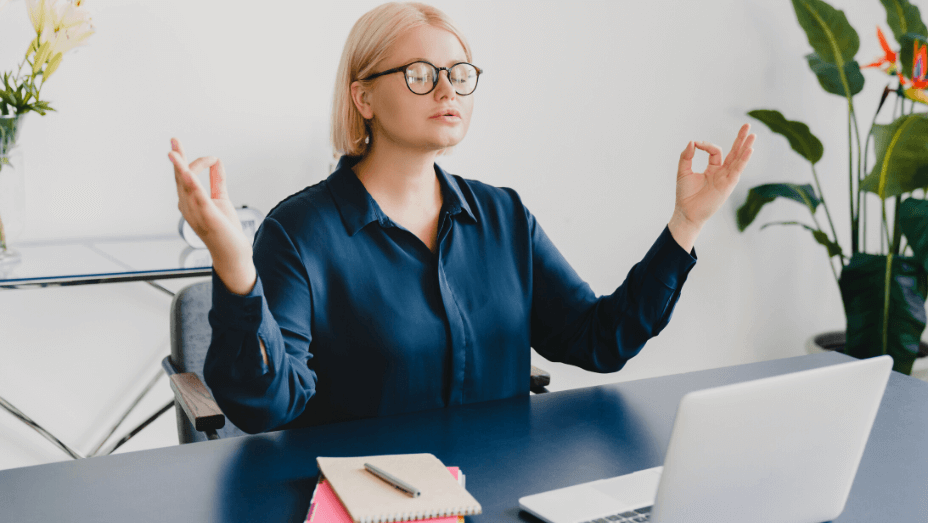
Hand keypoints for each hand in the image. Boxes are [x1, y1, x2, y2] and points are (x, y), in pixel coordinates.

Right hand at [168, 138, 255, 293]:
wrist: (233, 254)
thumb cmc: (225, 230)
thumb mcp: (221, 199)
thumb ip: (218, 181)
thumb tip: (218, 162)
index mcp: (190, 202)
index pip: (183, 176)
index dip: (183, 159)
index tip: (197, 150)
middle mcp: (188, 207)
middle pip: (180, 178)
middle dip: (177, 159)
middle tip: (174, 141)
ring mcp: (196, 213)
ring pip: (186, 186)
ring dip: (180, 168)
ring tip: (174, 153)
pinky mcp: (208, 217)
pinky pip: (198, 198)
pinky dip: (192, 185)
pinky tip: (188, 173)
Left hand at [675, 123, 755, 227]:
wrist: (686, 212)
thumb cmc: (685, 195)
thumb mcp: (683, 171)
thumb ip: (686, 156)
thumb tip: (692, 142)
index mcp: (712, 169)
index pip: (715, 151)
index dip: (706, 145)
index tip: (696, 144)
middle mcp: (722, 173)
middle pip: (734, 152)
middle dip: (740, 139)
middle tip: (747, 125)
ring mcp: (726, 179)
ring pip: (738, 159)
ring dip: (745, 147)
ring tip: (753, 135)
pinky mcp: (728, 185)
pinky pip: (737, 170)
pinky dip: (743, 159)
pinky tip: (749, 149)